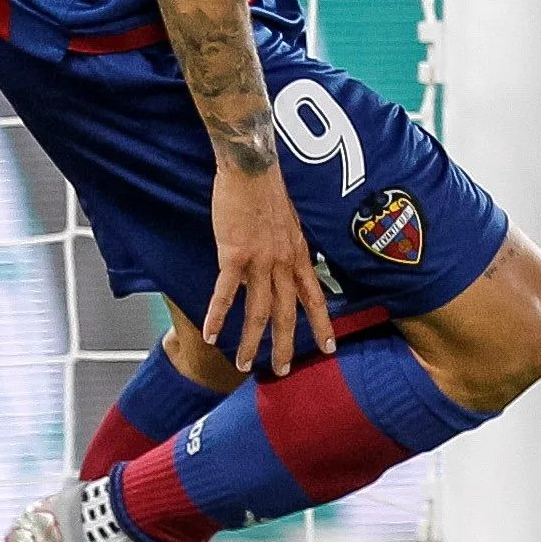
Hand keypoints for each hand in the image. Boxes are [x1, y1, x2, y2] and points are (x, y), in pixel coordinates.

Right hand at [201, 159, 336, 378]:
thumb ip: (295, 247)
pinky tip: (211, 335)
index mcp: (299, 255)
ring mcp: (259, 261)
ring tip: (242, 363)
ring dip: (250, 340)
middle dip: (284, 346)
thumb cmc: (269, 191)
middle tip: (281, 371)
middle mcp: (283, 263)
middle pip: (287, 314)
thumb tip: (302, 262)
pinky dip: (218, 316)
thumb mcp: (293, 223)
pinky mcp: (234, 256)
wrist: (252, 170)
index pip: (316, 298)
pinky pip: (226, 293)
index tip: (329, 348)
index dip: (323, 325)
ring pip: (258, 311)